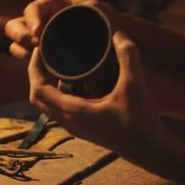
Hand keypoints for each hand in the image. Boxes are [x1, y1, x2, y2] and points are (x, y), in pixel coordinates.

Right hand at [4, 0, 109, 58]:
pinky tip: (43, 71)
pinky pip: (27, 61)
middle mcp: (42, 22)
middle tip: (37, 48)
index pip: (33, 9)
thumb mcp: (108, 15)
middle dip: (21, 37)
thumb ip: (100, 8)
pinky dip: (31, 67)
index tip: (38, 33)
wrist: (117, 49)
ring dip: (22, 53)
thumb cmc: (111, 28)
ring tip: (39, 60)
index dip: (32, 19)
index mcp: (53, 6)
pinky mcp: (43, 59)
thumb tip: (90, 4)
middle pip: (15, 27)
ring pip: (16, 45)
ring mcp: (40, 41)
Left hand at [28, 31, 169, 160]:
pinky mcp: (84, 127)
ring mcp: (75, 127)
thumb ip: (127, 56)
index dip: (34, 68)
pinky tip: (76, 79)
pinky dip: (61, 92)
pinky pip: (62, 108)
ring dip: (49, 84)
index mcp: (72, 112)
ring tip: (58, 63)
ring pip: (50, 104)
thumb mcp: (134, 85)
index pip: (37, 90)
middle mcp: (68, 121)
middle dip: (38, 74)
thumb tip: (118, 34)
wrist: (151, 150)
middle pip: (38, 97)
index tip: (40, 49)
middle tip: (46, 54)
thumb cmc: (141, 122)